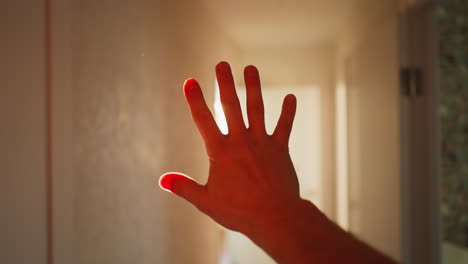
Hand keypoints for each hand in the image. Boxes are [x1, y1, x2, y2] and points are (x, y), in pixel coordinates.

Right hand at [159, 61, 301, 233]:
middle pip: (231, 106)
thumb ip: (184, 187)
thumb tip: (162, 180)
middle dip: (225, 83)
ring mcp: (261, 143)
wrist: (273, 216)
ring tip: (250, 68)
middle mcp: (240, 141)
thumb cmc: (238, 211)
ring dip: (253, 87)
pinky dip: (288, 112)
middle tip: (221, 64)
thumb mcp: (206, 201)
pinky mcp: (280, 149)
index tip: (190, 81)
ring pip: (257, 109)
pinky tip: (291, 97)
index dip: (195, 100)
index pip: (203, 120)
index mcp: (220, 151)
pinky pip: (284, 126)